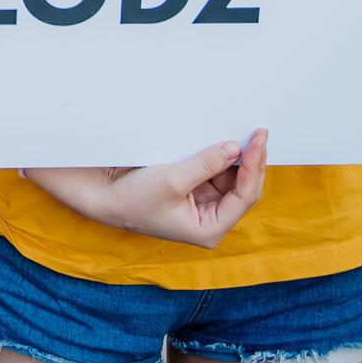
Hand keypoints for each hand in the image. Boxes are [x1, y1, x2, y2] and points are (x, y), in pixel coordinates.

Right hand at [22, 128, 266, 249]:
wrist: (102, 195)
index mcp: (209, 229)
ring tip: (245, 133)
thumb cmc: (132, 198)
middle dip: (250, 162)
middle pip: (243, 188)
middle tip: (258, 133)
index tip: (259, 140)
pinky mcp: (192, 190)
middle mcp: (210, 219)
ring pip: (231, 179)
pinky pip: (215, 172)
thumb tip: (235, 148)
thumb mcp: (171, 180)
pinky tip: (225, 140)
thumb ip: (206, 164)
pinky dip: (221, 156)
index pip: (244, 196)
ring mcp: (202, 205)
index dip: (254, 167)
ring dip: (237, 158)